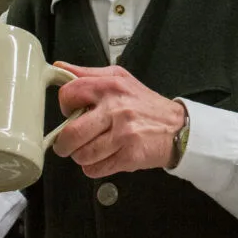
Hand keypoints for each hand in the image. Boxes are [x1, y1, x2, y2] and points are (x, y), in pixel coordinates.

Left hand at [52, 62, 186, 176]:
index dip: (65, 107)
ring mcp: (123, 134)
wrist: (178, 128)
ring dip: (82, 157)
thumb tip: (60, 67)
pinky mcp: (129, 156)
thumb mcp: (121, 79)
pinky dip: (95, 168)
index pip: (68, 95)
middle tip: (69, 144)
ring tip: (93, 150)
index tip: (72, 113)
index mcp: (110, 86)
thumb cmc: (146, 105)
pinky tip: (105, 158)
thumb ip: (89, 74)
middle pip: (71, 134)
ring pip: (82, 155)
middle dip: (64, 144)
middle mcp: (116, 108)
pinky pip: (96, 169)